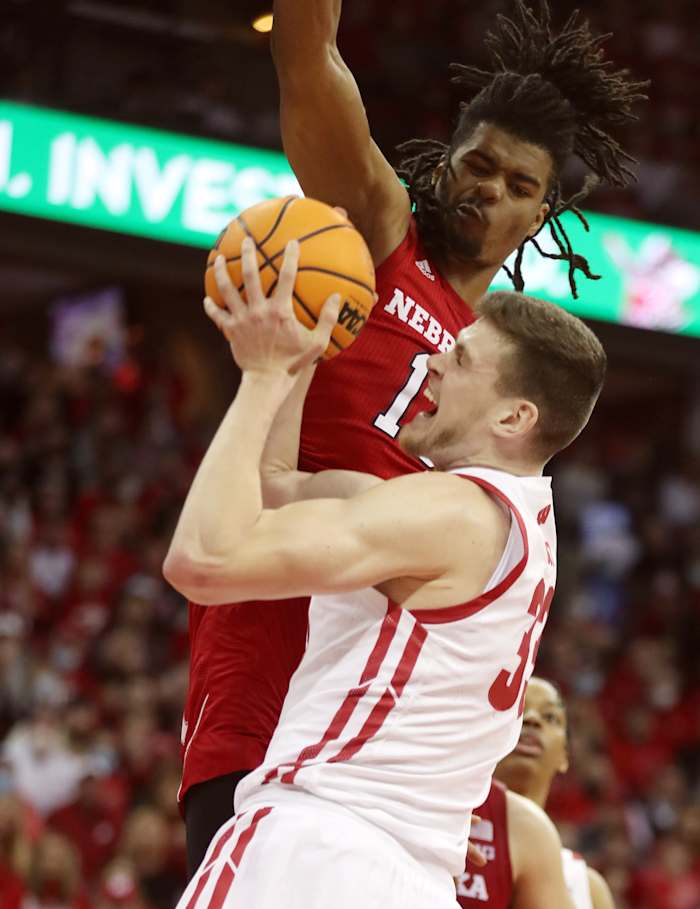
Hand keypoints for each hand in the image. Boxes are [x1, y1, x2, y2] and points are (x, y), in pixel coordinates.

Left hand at [204, 236, 340, 375]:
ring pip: (228, 290)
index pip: (287, 277)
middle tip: (247, 240)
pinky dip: (211, 306)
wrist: (267, 381)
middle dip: (248, 254)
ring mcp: (242, 320)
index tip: (292, 242)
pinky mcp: (230, 331)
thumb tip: (337, 297)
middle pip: (251, 275)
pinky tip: (208, 299)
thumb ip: (328, 319)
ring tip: (220, 258)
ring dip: (223, 272)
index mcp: (280, 311)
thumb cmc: (293, 362)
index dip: (290, 257)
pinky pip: (217, 315)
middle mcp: (259, 311)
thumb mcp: (317, 343)